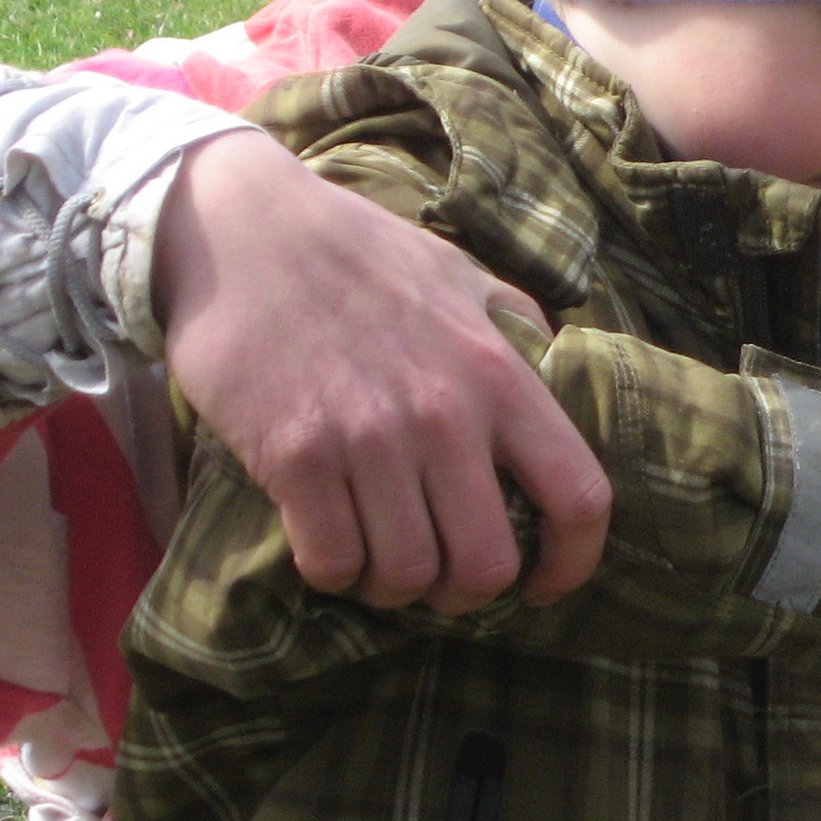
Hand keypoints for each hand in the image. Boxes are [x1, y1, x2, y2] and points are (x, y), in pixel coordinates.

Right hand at [153, 130, 612, 614]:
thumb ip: (517, 324)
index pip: (577, 494)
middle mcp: (445, 414)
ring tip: (378, 556)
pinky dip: (334, 571)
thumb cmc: (359, 253)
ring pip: (407, 576)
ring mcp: (368, 439)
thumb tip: (555, 363)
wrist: (243, 228)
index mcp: (500, 374)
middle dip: (466, 591)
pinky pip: (332, 562)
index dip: (572, 561)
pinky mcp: (294, 456)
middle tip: (440, 576)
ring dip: (393, 586)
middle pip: (486, 565)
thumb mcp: (463, 274)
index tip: (545, 583)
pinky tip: (329, 540)